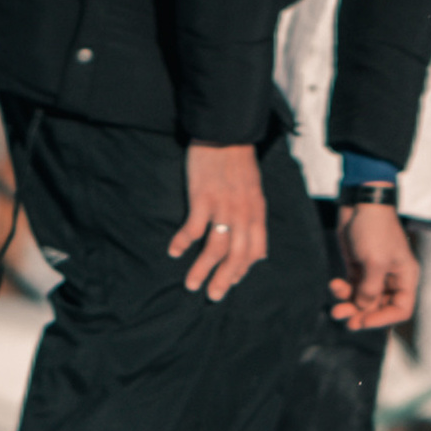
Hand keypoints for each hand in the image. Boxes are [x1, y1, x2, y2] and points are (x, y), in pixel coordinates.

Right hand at [170, 143, 266, 299]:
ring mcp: (224, 207)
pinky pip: (193, 228)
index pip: (255, 251)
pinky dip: (183, 242)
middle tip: (213, 296)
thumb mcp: (254, 192)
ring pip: (216, 248)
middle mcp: (244, 214)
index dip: (243, 270)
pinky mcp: (203, 198)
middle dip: (224, 279)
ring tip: (191, 284)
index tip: (231, 282)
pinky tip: (174, 252)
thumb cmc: (239, 164)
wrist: (227, 134)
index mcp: (257, 213)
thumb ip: (253, 217)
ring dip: (203, 269)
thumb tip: (257, 249)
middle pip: (237, 256)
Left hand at [331, 203, 421, 330]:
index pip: (401, 309)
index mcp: (405, 278)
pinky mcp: (358, 268)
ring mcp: (374, 274)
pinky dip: (342, 291)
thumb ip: (370, 289)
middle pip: (380, 308)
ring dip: (348, 306)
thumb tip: (362, 308)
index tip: (364, 321)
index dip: (384, 319)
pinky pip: (351, 289)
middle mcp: (392, 279)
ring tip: (335, 310)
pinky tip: (335, 284)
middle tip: (346, 320)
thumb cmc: (375, 230)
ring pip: (362, 301)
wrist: (360, 204)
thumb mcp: (375, 262)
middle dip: (362, 315)